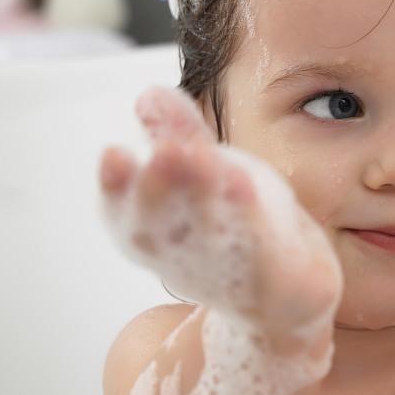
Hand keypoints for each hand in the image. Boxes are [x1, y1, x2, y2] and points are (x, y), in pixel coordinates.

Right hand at [98, 86, 340, 341]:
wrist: (280, 299)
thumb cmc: (229, 229)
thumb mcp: (201, 176)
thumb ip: (178, 134)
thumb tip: (149, 96)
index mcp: (154, 227)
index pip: (122, 209)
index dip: (116, 185)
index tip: (113, 154)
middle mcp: (181, 251)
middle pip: (160, 224)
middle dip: (160, 188)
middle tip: (167, 151)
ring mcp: (224, 269)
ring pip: (208, 236)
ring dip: (205, 200)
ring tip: (207, 159)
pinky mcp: (273, 280)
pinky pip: (262, 254)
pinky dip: (252, 224)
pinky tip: (246, 186)